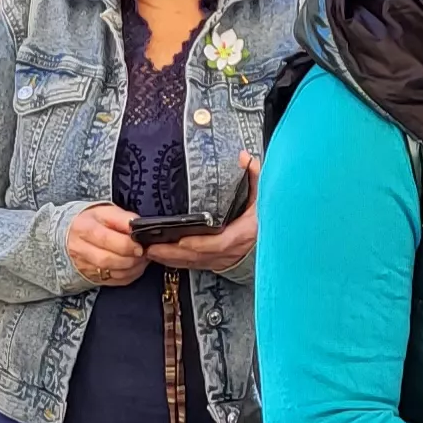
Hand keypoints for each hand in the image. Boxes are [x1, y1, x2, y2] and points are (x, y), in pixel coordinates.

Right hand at [63, 204, 146, 287]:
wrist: (70, 235)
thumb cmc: (93, 222)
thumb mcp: (105, 212)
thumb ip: (123, 218)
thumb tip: (139, 226)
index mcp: (83, 228)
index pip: (105, 239)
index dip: (126, 244)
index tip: (140, 244)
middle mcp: (80, 248)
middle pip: (107, 259)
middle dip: (131, 258)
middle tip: (143, 252)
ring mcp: (84, 265)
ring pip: (112, 273)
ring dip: (133, 268)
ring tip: (141, 258)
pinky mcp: (92, 277)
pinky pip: (115, 281)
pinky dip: (130, 275)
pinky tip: (135, 266)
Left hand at [148, 155, 261, 269]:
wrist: (273, 240)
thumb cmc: (266, 218)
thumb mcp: (264, 195)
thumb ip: (254, 177)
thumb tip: (244, 158)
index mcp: (243, 233)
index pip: (219, 243)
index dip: (200, 244)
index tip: (182, 241)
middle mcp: (231, 250)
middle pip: (199, 256)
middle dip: (174, 253)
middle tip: (152, 247)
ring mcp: (222, 259)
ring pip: (193, 262)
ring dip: (170, 259)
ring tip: (150, 252)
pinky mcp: (215, 262)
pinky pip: (192, 264)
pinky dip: (175, 262)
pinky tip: (160, 257)